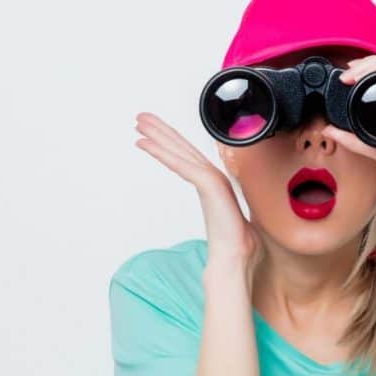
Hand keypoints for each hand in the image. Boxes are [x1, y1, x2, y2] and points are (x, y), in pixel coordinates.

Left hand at [134, 112, 263, 269]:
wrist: (236, 258)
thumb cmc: (232, 245)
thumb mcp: (222, 222)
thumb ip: (217, 211)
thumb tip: (217, 218)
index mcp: (214, 185)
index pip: (189, 158)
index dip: (172, 142)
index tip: (154, 132)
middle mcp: (212, 178)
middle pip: (183, 148)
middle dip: (162, 130)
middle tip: (141, 116)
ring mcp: (212, 180)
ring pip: (180, 151)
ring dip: (159, 134)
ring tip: (139, 121)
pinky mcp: (210, 185)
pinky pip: (181, 164)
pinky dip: (162, 152)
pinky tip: (145, 144)